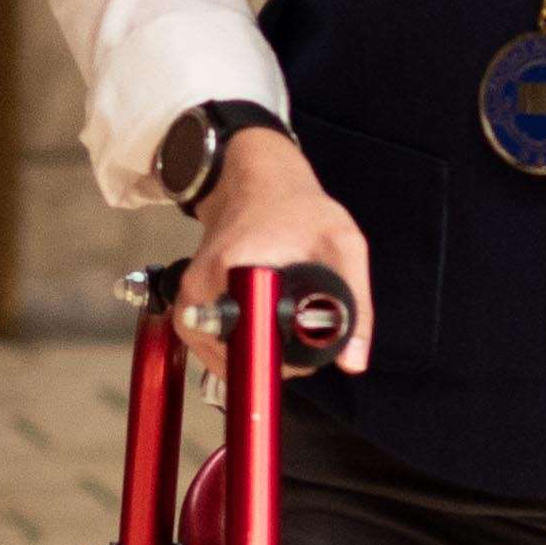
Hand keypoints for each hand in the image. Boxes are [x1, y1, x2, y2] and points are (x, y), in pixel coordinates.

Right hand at [181, 128, 373, 376]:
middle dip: (272, 363)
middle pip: (232, 359)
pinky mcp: (188, 301)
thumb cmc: (297, 207)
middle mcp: (199, 289)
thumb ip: (357, 303)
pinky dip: (238, 346)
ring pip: (219, 357)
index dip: (284, 362)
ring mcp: (189, 297)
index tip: (307, 354)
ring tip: (285, 335)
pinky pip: (211, 343)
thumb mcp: (343, 243)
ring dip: (254, 357)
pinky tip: (264, 330)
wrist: (253, 180)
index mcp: (234, 272)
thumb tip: (353, 364)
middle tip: (303, 342)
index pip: (250, 346)